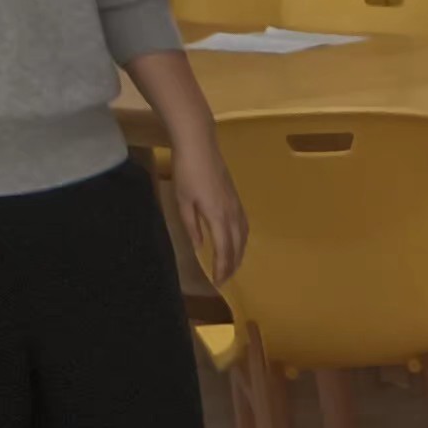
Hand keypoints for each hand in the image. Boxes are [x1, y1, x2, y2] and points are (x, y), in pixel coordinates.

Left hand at [166, 133, 246, 283]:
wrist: (199, 144)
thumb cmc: (187, 171)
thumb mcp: (183, 200)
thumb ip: (192, 226)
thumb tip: (199, 246)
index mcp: (218, 217)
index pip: (224, 251)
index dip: (222, 269)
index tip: (217, 283)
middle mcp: (232, 215)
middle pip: (237, 247)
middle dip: (232, 266)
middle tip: (224, 279)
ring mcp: (237, 207)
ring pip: (243, 238)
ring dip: (238, 255)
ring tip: (231, 265)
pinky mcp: (236, 200)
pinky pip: (244, 227)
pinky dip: (241, 241)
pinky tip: (236, 242)